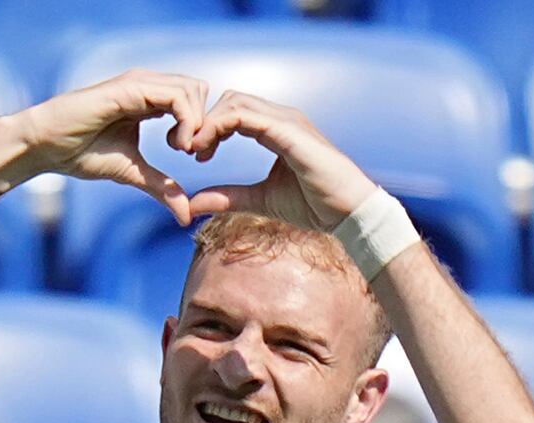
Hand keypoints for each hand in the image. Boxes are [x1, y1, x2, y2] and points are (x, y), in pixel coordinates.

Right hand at [4, 72, 215, 223]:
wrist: (45, 145)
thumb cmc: (80, 153)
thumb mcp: (131, 172)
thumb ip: (161, 187)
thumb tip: (186, 216)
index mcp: (149, 100)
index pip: (193, 100)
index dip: (202, 127)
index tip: (195, 157)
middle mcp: (147, 86)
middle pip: (199, 89)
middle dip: (205, 122)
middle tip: (192, 154)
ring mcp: (139, 83)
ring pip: (192, 88)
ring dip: (197, 122)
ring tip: (183, 150)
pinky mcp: (131, 89)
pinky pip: (175, 96)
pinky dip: (186, 120)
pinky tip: (176, 144)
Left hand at [174, 90, 377, 233]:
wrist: (348, 213)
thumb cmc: (314, 205)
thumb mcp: (260, 200)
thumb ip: (228, 197)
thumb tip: (193, 204)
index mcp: (275, 129)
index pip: (234, 111)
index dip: (208, 128)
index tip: (193, 154)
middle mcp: (280, 118)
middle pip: (230, 100)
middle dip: (203, 121)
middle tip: (185, 149)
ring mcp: (286, 121)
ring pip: (234, 102)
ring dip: (207, 123)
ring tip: (193, 150)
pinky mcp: (288, 130)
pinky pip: (244, 116)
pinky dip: (219, 127)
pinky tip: (205, 149)